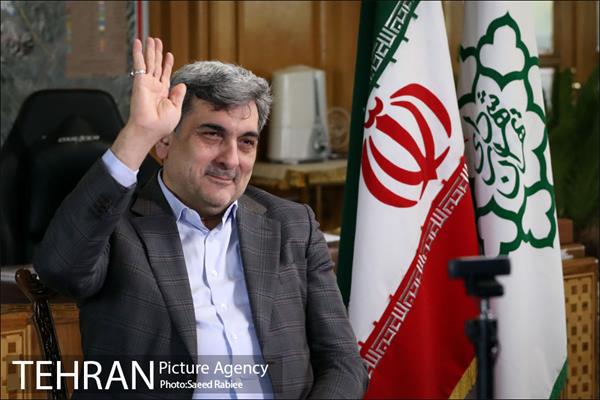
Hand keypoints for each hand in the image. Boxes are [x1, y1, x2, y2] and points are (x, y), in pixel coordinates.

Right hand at [111, 37, 186, 169]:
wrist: (149, 129)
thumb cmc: (161, 125)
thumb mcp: (175, 109)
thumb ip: (178, 95)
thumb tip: (182, 84)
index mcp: (164, 93)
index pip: (165, 75)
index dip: (167, 64)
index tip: (169, 55)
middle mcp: (154, 86)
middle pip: (156, 65)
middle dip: (157, 53)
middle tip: (157, 41)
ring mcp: (147, 83)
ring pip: (149, 62)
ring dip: (150, 50)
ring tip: (151, 39)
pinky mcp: (140, 81)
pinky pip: (139, 64)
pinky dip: (138, 53)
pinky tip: (138, 43)